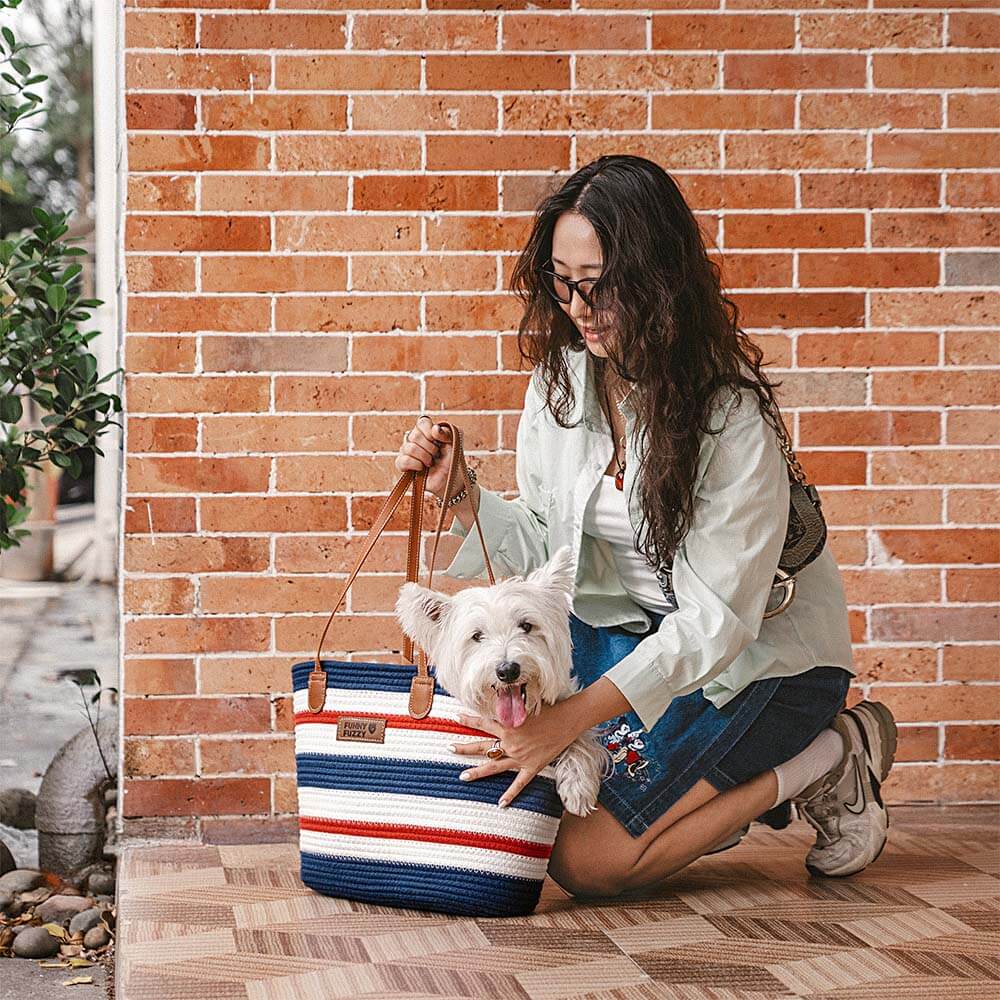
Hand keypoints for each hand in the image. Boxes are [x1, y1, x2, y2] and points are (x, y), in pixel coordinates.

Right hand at [394, 415, 460, 501]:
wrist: (449, 479)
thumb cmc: (451, 460)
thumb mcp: (454, 444)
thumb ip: (447, 433)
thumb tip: (435, 429)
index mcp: (427, 431)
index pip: (422, 422)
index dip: (429, 430)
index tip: (438, 440)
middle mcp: (414, 439)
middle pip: (415, 435)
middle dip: (430, 448)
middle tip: (436, 454)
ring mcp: (407, 451)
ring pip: (409, 448)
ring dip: (425, 457)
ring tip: (430, 463)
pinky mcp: (402, 464)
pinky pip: (403, 461)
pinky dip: (416, 465)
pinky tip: (421, 468)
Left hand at [451, 701, 581, 807]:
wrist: (567, 720)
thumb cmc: (548, 709)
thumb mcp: (526, 705)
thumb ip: (510, 708)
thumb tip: (498, 702)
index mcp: (508, 726)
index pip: (482, 722)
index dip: (468, 719)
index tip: (456, 716)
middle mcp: (510, 743)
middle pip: (482, 746)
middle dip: (464, 748)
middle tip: (449, 748)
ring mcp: (520, 757)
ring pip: (494, 766)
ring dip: (477, 772)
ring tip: (462, 777)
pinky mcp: (532, 767)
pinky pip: (519, 783)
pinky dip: (510, 794)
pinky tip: (501, 804)